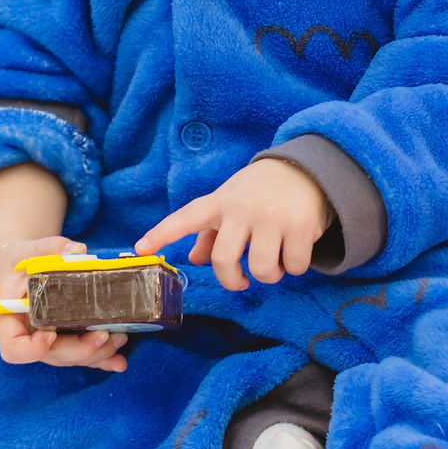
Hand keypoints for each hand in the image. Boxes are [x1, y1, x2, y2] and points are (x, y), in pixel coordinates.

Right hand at [0, 236, 127, 371]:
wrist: (19, 269)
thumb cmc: (17, 262)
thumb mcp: (27, 251)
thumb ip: (50, 248)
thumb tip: (79, 250)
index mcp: (9, 321)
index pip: (14, 348)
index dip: (32, 349)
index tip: (49, 335)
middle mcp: (28, 337)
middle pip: (51, 355)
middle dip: (80, 350)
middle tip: (104, 335)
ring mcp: (46, 343)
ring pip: (70, 357)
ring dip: (96, 354)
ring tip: (119, 339)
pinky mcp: (62, 340)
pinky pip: (80, 354)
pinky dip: (100, 358)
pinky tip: (118, 361)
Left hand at [134, 160, 334, 290]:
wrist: (307, 168)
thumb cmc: (260, 191)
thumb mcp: (232, 203)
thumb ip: (212, 231)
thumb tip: (195, 259)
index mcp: (220, 202)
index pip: (186, 217)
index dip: (162, 233)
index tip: (141, 249)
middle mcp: (242, 208)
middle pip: (223, 260)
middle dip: (232, 280)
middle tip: (242, 280)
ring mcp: (272, 216)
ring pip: (262, 270)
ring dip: (270, 275)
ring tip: (275, 263)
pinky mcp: (300, 225)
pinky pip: (293, 266)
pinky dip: (295, 266)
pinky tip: (295, 252)